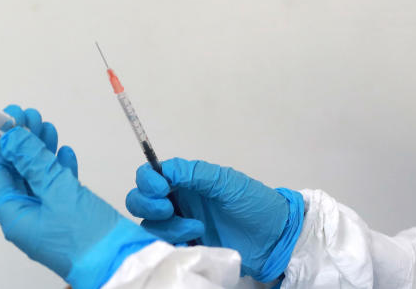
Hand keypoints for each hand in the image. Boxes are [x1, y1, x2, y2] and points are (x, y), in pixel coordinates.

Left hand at [0, 106, 156, 288]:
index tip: (7, 117)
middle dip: (22, 141)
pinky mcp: (67, 212)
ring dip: (40, 149)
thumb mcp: (56, 191)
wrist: (118, 260)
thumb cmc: (85, 237)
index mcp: (14, 214)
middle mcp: (27, 214)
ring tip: (47, 125)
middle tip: (29, 115)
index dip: (0, 143)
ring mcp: (47, 213)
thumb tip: (11, 137)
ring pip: (37, 174)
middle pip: (17, 170)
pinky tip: (64, 152)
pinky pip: (56, 184)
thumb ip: (33, 161)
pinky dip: (58, 166)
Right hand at [125, 158, 303, 281]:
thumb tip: (163, 170)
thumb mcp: (227, 183)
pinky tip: (194, 241)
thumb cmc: (255, 204)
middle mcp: (179, 201)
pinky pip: (164, 246)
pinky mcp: (187, 246)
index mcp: (187, 181)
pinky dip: (173, 243)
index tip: (162, 190)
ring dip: (169, 226)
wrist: (274, 239)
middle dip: (148, 205)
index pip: (151, 175)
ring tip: (197, 228)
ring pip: (150, 226)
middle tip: (170, 211)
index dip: (148, 181)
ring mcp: (181, 225)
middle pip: (141, 201)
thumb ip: (195, 174)